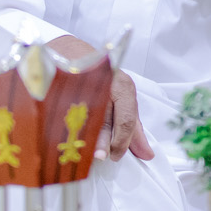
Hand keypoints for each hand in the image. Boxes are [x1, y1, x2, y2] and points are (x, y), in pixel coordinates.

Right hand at [49, 33, 154, 161]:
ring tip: (83, 151)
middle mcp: (106, 83)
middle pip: (105, 120)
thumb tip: (147, 154)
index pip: (127, 119)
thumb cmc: (102, 80)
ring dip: (85, 137)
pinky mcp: (63, 85)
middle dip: (102, 143)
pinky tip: (65, 137)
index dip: (122, 142)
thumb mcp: (123, 101)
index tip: (116, 157)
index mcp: (123, 87)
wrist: (73, 53)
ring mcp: (83, 83)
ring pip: (85, 116)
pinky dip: (67, 126)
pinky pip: (65, 111)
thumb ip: (134, 128)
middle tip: (100, 156)